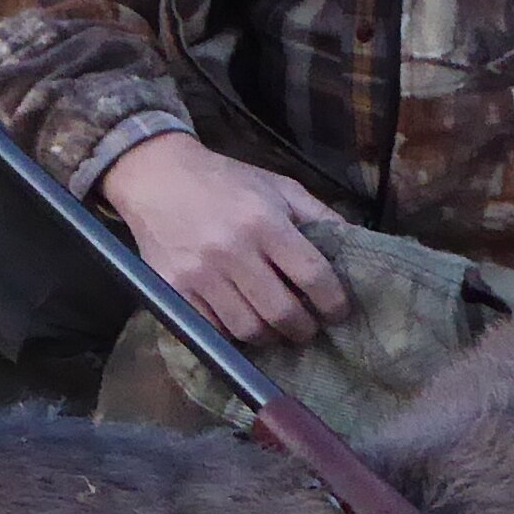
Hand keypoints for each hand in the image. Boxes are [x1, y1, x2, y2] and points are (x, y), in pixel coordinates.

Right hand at [98, 132, 355, 345]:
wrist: (156, 177)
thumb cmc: (226, 182)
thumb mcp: (278, 187)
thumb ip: (318, 216)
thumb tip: (357, 246)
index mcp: (264, 221)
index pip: (313, 275)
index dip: (334, 302)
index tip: (339, 312)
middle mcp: (233, 250)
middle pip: (282, 312)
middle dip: (304, 328)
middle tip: (309, 327)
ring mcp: (200, 274)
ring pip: (248, 329)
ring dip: (270, 336)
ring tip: (277, 328)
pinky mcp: (174, 290)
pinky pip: (213, 330)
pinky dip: (234, 334)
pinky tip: (243, 321)